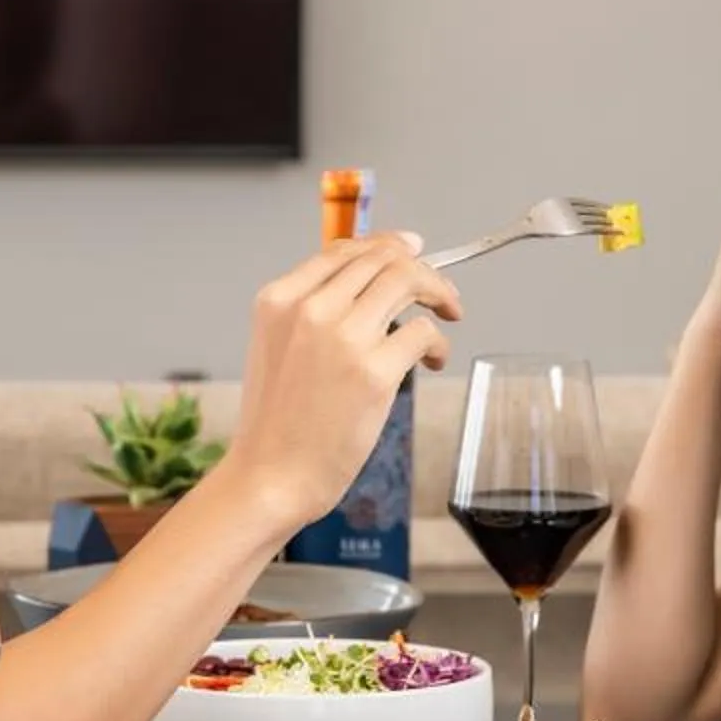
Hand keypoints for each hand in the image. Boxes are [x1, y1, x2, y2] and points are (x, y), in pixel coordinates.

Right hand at [214, 231, 461, 526]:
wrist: (270, 476)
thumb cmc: (276, 423)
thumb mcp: (276, 347)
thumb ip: (312, 311)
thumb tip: (371, 283)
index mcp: (279, 299)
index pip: (343, 250)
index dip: (386, 244)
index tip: (412, 250)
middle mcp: (310, 309)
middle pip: (382, 259)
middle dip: (422, 267)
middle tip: (441, 290)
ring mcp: (344, 337)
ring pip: (408, 281)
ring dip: (439, 292)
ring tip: (449, 313)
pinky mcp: (376, 371)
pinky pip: (423, 332)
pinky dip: (439, 342)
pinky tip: (434, 360)